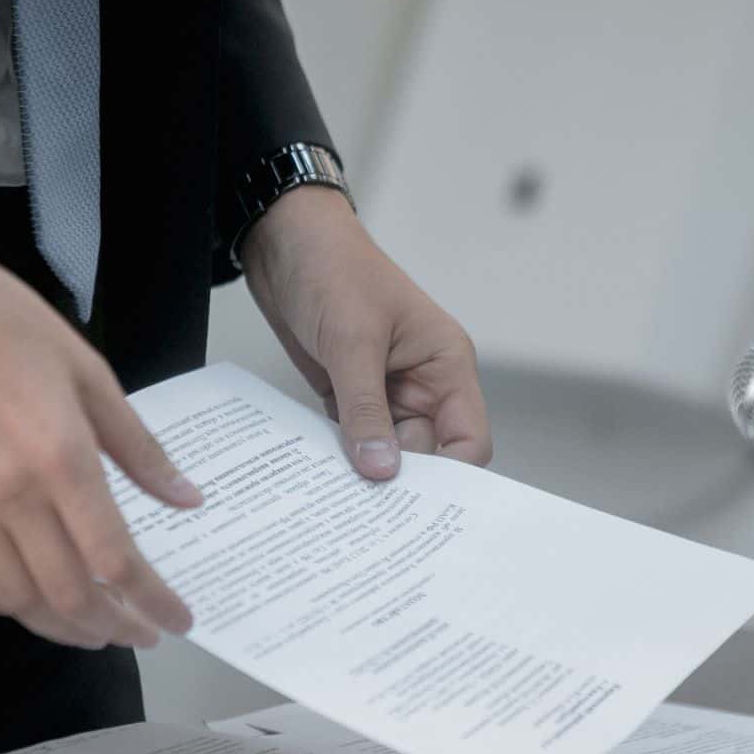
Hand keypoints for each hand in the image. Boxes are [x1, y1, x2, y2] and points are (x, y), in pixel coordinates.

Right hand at [0, 254, 200, 647]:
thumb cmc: (10, 331)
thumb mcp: (93, 377)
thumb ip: (140, 450)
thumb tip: (186, 499)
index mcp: (62, 459)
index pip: (116, 560)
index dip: (152, 602)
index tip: (176, 619)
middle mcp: (10, 494)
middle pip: (68, 595)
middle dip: (113, 628)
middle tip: (139, 632)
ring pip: (16, 600)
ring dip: (61, 628)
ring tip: (92, 628)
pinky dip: (3, 604)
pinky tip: (30, 601)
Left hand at [242, 187, 490, 478]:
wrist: (285, 239)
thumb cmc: (334, 268)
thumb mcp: (352, 341)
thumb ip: (366, 409)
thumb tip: (381, 470)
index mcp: (446, 365)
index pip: (468, 439)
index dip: (450, 476)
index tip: (414, 504)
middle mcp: (423, 384)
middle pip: (427, 455)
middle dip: (400, 481)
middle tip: (366, 513)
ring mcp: (385, 391)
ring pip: (388, 452)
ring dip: (364, 471)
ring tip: (339, 500)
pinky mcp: (349, 395)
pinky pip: (353, 439)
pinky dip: (340, 457)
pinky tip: (321, 476)